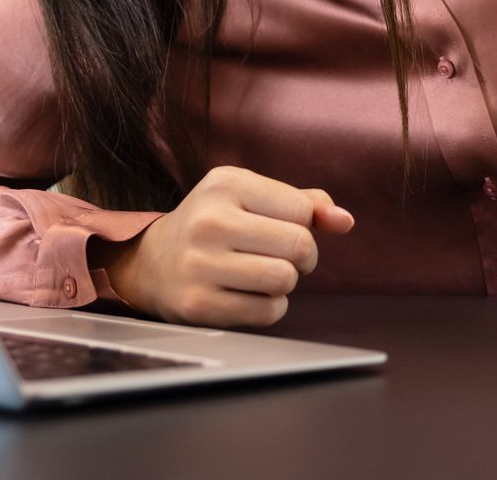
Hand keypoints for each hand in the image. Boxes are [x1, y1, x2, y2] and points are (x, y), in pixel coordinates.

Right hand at [90, 165, 353, 328]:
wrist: (152, 262)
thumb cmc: (216, 225)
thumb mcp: (251, 196)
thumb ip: (304, 203)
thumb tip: (345, 221)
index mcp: (226, 184)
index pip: (302, 210)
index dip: (306, 226)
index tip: (284, 230)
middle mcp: (210, 220)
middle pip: (299, 245)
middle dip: (302, 257)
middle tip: (282, 257)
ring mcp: (201, 264)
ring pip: (285, 280)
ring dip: (285, 283)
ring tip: (263, 274)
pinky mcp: (199, 304)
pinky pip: (268, 312)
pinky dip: (270, 307)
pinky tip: (247, 295)